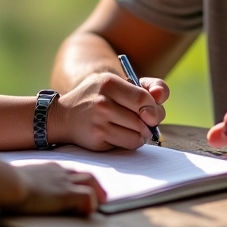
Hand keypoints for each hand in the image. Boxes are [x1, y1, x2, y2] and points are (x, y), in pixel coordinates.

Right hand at [8, 162, 105, 214]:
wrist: (8, 182)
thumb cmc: (5, 183)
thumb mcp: (17, 179)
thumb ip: (21, 182)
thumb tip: (11, 189)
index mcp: (49, 168)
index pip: (70, 172)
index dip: (79, 180)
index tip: (81, 187)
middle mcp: (60, 172)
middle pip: (86, 174)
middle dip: (96, 185)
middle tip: (102, 196)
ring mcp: (64, 182)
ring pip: (91, 182)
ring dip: (98, 193)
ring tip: (101, 204)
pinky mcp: (66, 194)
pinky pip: (88, 196)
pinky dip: (91, 203)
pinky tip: (87, 211)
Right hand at [48, 72, 167, 150]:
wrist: (65, 116)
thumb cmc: (98, 98)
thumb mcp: (116, 85)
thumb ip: (144, 87)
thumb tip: (161, 97)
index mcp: (109, 82)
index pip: (143, 98)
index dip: (154, 107)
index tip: (152, 112)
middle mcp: (103, 101)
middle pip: (143, 117)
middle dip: (152, 122)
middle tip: (148, 122)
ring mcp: (99, 120)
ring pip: (138, 132)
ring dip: (143, 133)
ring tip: (136, 128)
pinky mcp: (98, 137)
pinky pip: (129, 143)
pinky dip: (134, 141)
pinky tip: (126, 135)